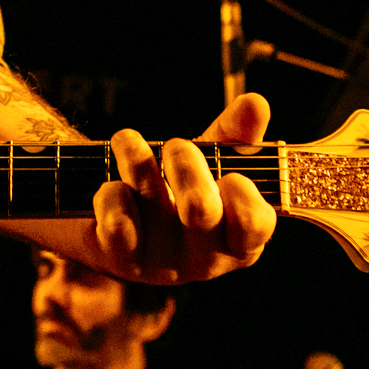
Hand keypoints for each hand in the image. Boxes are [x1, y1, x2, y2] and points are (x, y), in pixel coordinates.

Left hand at [89, 92, 276, 284]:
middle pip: (200, 208)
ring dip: (137, 159)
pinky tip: (113, 185)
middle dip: (184, 162)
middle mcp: (205, 260)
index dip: (244, 196)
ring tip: (129, 143)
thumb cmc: (178, 188)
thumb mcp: (212, 162)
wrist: (117, 222)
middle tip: (175, 146)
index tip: (230, 175)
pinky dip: (112, 192)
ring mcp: (163, 265)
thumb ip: (237, 134)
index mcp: (239, 239)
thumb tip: (255, 103)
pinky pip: (117, 222)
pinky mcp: (121, 260)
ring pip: (152, 204)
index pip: (256, 225)